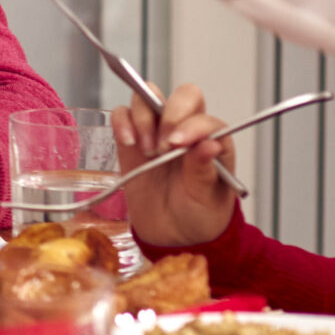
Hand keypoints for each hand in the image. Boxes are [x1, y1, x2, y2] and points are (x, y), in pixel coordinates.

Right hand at [115, 86, 237, 249]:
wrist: (175, 237)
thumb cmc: (200, 216)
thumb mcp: (208, 199)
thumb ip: (205, 170)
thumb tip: (210, 143)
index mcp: (213, 141)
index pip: (205, 118)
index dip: (191, 125)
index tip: (177, 145)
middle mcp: (187, 131)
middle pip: (182, 96)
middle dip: (169, 113)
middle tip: (162, 146)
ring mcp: (157, 133)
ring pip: (149, 98)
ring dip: (143, 119)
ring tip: (146, 151)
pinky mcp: (132, 141)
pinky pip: (122, 115)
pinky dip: (121, 122)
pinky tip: (128, 142)